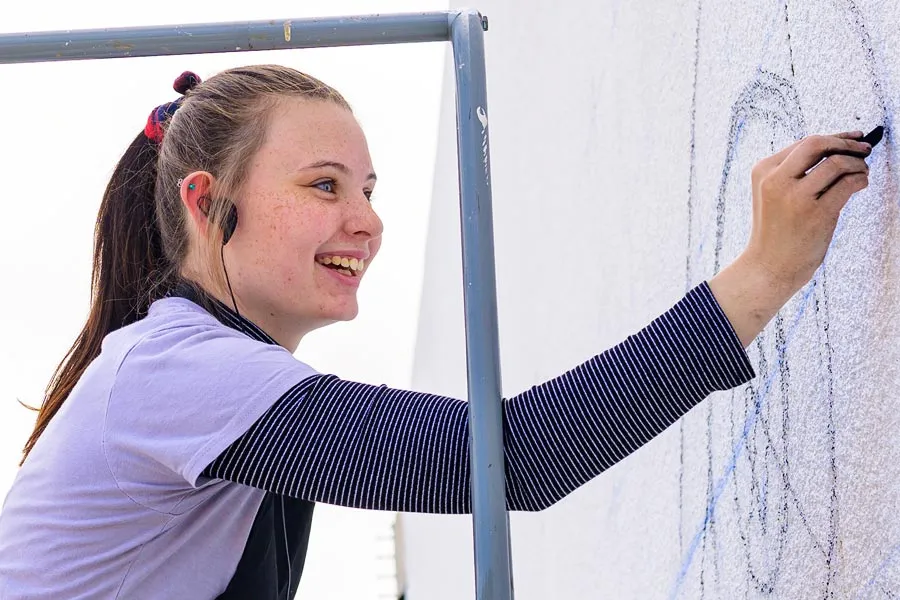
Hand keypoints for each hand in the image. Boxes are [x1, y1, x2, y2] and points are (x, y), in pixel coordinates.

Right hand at [743, 130, 870, 292]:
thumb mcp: (773, 194)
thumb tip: (837, 148)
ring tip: (863, 172)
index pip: (803, 143)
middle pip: (816, 144)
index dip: (834, 137)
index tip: (853, 137)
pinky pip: (848, 184)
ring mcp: (795, 196)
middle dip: (845, 143)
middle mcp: (776, 180)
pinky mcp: (816, 213)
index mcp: (763, 171)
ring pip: (836, 162)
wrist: (769, 266)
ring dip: (858, 164)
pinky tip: (861, 184)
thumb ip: (795, 172)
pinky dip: (860, 179)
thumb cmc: (777, 231)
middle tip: (864, 148)